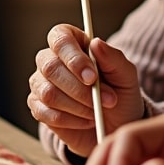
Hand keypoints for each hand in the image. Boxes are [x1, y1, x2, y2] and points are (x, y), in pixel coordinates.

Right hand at [27, 24, 145, 157]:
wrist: (115, 125)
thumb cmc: (119, 93)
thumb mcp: (125, 75)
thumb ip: (113, 58)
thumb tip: (96, 43)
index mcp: (71, 42)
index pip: (60, 39)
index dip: (74, 58)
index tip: (92, 77)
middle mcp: (50, 59)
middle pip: (50, 68)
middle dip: (79, 89)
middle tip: (105, 101)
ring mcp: (41, 83)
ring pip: (48, 93)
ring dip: (78, 106)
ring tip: (97, 111)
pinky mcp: (38, 107)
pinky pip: (46, 113)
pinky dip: (71, 120)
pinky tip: (86, 120)